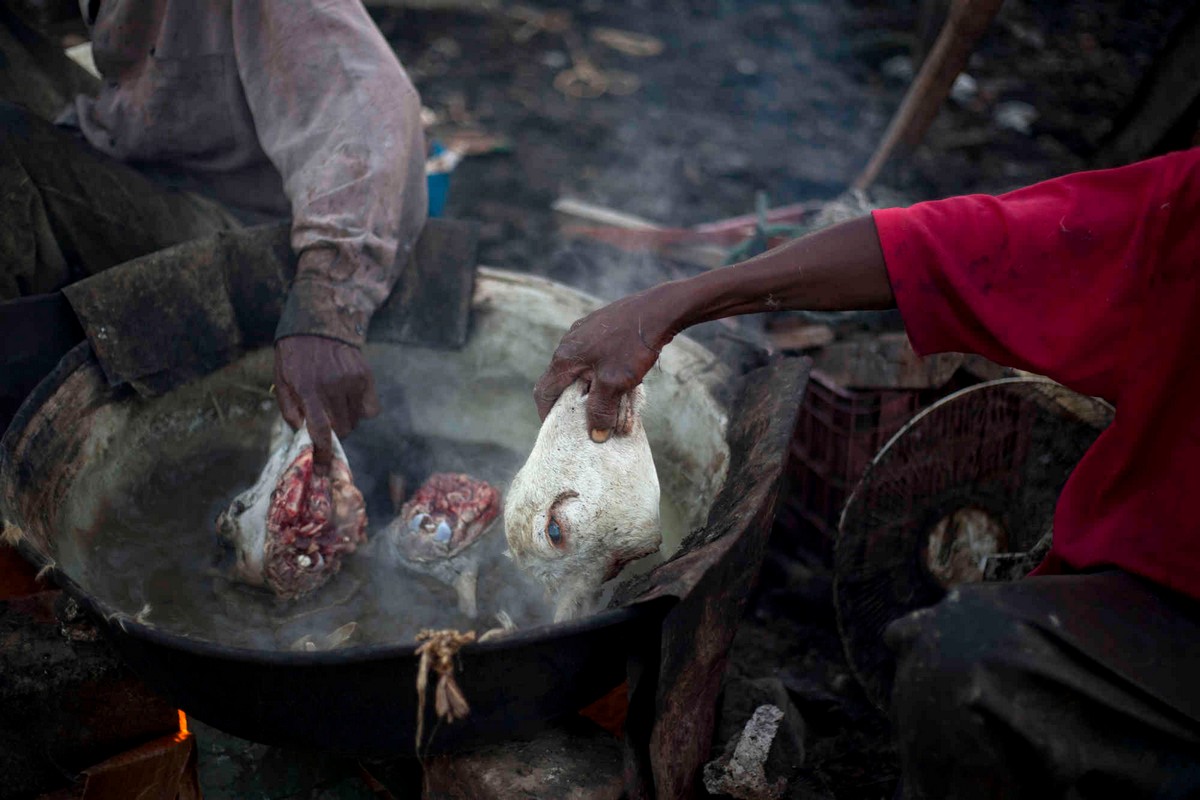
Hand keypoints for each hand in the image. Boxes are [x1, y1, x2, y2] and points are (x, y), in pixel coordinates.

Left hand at [274, 335, 379, 473]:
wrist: (317, 323)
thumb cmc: (295, 355)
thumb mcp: (281, 380)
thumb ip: (289, 409)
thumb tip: (302, 433)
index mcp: (308, 390)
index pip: (321, 431)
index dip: (323, 454)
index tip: (323, 468)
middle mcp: (332, 387)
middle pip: (342, 430)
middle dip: (334, 433)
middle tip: (327, 423)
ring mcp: (352, 382)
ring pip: (356, 421)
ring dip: (347, 421)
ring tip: (336, 406)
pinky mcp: (366, 377)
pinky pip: (371, 409)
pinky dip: (362, 411)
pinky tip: (351, 400)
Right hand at [533, 283, 680, 439]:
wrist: (659, 309)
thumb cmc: (633, 345)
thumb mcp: (615, 383)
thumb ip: (601, 410)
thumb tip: (595, 436)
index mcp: (565, 357)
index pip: (544, 392)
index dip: (547, 415)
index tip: (557, 430)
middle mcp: (569, 342)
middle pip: (560, 380)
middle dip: (570, 402)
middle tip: (585, 419)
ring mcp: (584, 331)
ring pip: (579, 367)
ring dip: (587, 386)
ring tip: (605, 399)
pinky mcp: (601, 326)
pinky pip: (593, 355)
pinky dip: (599, 371)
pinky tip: (619, 376)